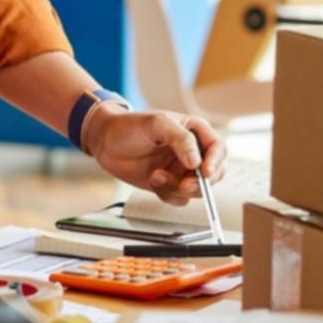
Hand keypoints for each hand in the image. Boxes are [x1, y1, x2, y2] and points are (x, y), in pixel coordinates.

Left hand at [82, 106, 226, 204]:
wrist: (105, 141)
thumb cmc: (131, 125)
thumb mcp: (157, 124)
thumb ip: (181, 139)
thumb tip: (197, 162)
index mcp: (195, 131)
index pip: (217, 148)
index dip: (215, 162)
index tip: (205, 172)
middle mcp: (192, 152)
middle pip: (214, 174)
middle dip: (200, 183)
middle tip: (183, 185)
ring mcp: (180, 169)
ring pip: (196, 190)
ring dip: (177, 188)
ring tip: (156, 176)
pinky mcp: (168, 184)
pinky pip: (179, 199)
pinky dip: (167, 194)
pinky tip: (152, 179)